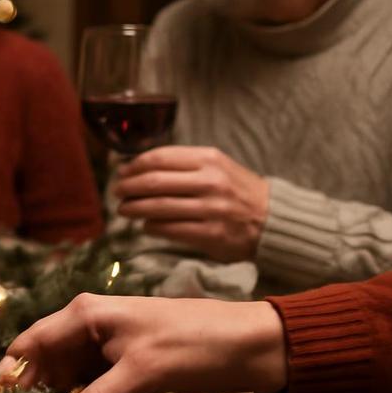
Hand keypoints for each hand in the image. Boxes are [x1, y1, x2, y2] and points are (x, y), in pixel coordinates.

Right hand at [0, 293, 286, 392]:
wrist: (249, 344)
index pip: (34, 341)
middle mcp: (92, 324)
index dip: (14, 369)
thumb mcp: (142, 374)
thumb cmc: (192, 344)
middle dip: (40, 390)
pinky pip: (98, 384)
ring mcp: (111, 344)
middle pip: (49, 360)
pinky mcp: (130, 362)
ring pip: (74, 375)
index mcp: (86, 315)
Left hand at [112, 146, 268, 261]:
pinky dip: (151, 227)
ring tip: (124, 210)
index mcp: (209, 159)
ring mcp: (212, 208)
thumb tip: (138, 167)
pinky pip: (170, 229)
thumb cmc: (237, 190)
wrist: (274, 219)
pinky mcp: (212, 234)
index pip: (159, 158)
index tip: (122, 173)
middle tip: (117, 193)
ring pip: (158, 207)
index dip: (134, 166)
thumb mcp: (217, 166)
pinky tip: (146, 226)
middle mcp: (210, 181)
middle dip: (128, 188)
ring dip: (134, 209)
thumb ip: (184, 164)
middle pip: (154, 182)